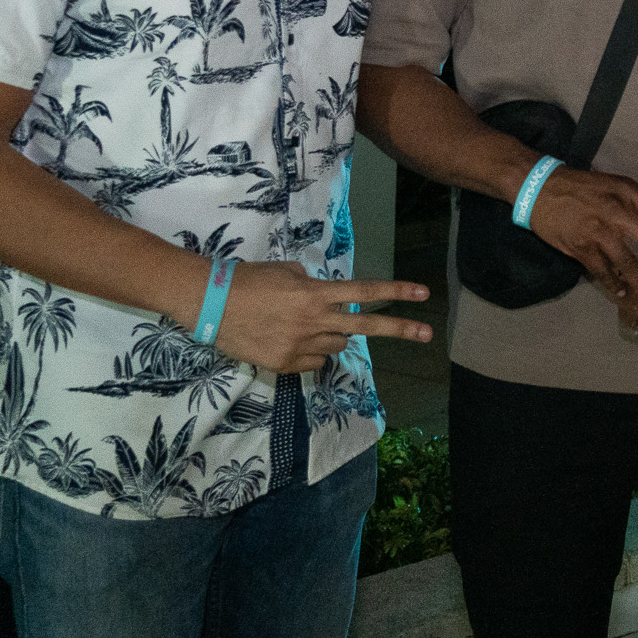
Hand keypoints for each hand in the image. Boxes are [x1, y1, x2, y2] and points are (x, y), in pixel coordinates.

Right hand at [203, 261, 431, 374]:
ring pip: (337, 346)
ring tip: (306, 325)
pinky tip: (290, 341)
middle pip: (365, 328)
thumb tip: (326, 299)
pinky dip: (311, 354)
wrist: (209, 304)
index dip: (395, 292)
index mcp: (315, 293)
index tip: (422, 293)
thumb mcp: (286, 272)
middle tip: (428, 333)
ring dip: (334, 337)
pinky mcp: (285, 365)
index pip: (364, 292)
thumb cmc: (248, 280)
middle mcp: (314, 321)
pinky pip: (314, 362)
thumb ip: (312, 286)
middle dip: (400, 329)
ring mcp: (300, 346)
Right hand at [528, 165, 637, 310]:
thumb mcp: (614, 185)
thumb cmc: (582, 188)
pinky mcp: (581, 247)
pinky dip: (613, 283)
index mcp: (627, 192)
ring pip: (627, 262)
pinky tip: (621, 292)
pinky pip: (602, 271)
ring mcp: (598, 231)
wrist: (541, 189)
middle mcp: (616, 210)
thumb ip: (636, 203)